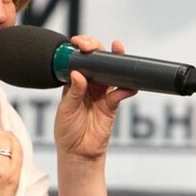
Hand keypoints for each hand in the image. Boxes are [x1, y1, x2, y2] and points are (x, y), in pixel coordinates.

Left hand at [55, 36, 136, 159]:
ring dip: (117, 62)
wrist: (78, 152)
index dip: (80, 50)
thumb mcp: (66, 110)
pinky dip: (126, 88)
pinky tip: (129, 85)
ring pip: (111, 73)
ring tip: (118, 51)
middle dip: (98, 50)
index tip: (79, 43)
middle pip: (97, 62)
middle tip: (96, 47)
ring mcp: (101, 94)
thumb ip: (73, 93)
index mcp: (73, 84)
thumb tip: (78, 73)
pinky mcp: (112, 105)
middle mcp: (88, 86)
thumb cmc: (67, 131)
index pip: (78, 61)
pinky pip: (121, 93)